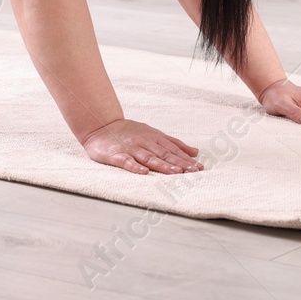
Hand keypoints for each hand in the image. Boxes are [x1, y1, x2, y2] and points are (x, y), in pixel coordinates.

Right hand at [81, 118, 203, 174]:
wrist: (101, 126)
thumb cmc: (129, 132)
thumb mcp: (154, 134)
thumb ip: (174, 143)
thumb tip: (195, 152)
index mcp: (154, 138)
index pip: (173, 149)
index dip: (186, 159)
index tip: (199, 168)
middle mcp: (145, 142)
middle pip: (164, 154)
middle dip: (180, 163)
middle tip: (193, 171)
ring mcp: (131, 148)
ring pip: (149, 157)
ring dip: (163, 165)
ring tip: (176, 172)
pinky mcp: (117, 154)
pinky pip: (127, 161)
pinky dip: (135, 167)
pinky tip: (144, 173)